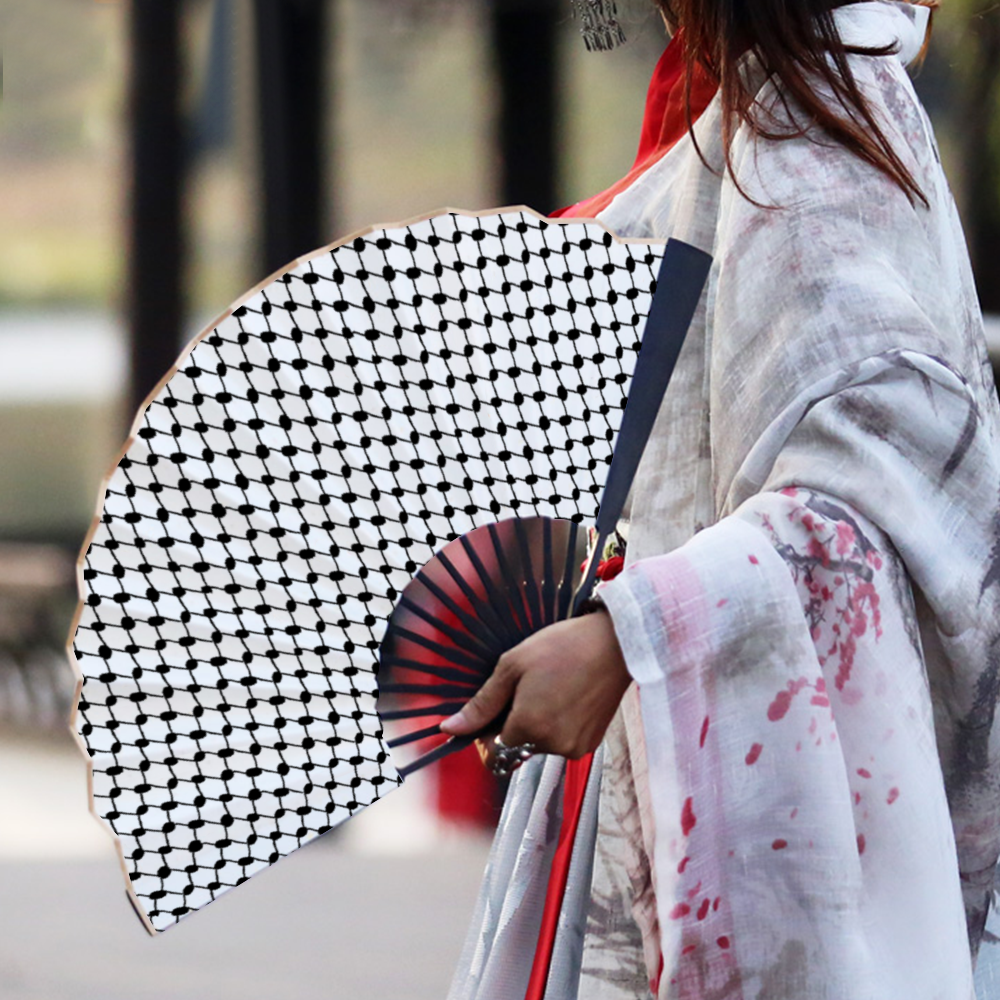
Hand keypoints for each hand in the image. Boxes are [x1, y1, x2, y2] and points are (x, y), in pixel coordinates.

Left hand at [438, 607, 631, 766]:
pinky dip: (556, 726)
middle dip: (512, 725)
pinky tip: (566, 696)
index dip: (485, 735)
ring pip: (538, 746)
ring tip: (549, 688)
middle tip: (524, 689)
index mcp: (529, 727)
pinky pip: (560, 742)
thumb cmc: (562, 647)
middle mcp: (552, 746)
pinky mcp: (590, 743)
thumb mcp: (513, 666)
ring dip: (535, 725)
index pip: (492, 752)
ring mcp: (574, 748)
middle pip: (515, 748)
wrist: (616, 644)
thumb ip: (482, 703)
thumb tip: (450, 728)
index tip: (493, 711)